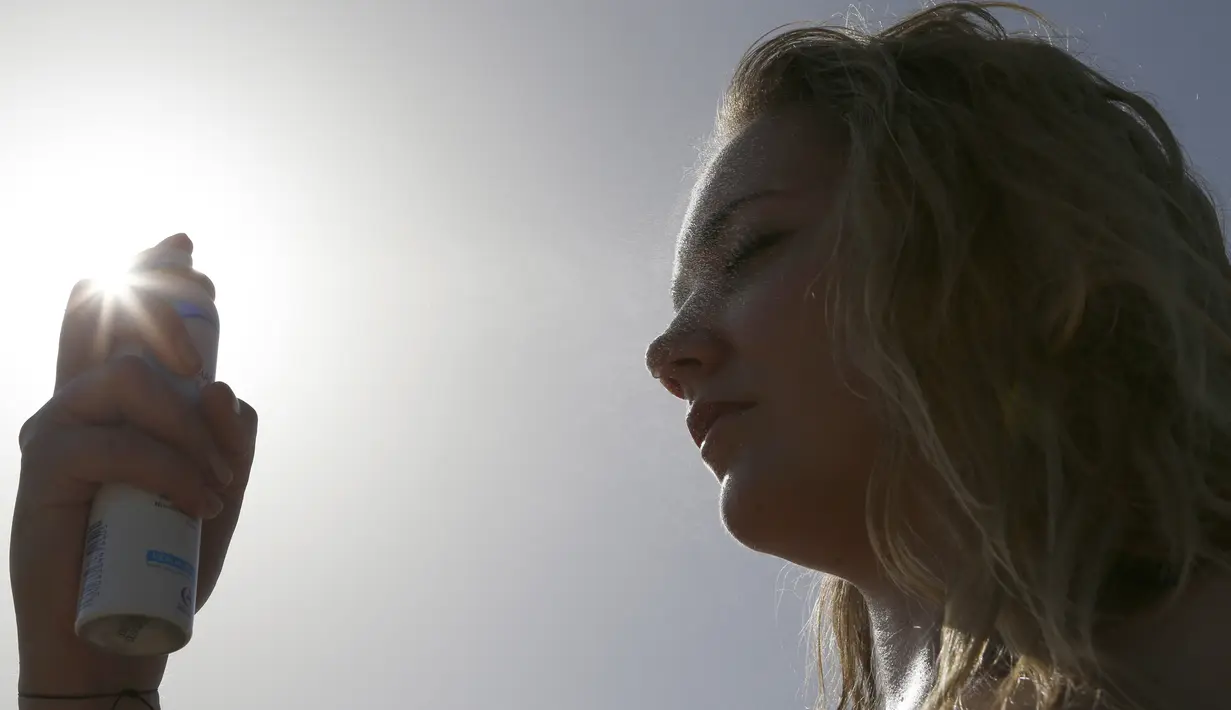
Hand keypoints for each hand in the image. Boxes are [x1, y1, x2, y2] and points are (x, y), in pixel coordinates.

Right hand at [10, 236, 258, 698]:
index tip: (186, 247)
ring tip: (219, 485)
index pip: (118, 318)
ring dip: (189, 427)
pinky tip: (204, 502)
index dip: (148, 274)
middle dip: (166, 309)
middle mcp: (81, 402)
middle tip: (205, 361)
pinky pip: (120, 443)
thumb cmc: (168, 557)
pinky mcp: (45, 466)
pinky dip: (174, 469)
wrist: (120, 634)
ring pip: (129, 377)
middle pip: (107, 315)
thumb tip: (223, 389)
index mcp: (118, 403)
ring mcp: (57, 428)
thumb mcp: (216, 490)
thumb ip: (227, 441)